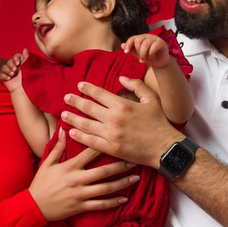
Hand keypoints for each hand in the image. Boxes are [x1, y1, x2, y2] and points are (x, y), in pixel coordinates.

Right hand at [0, 48, 28, 93]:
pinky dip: (4, 76)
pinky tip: (9, 79)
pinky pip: (1, 74)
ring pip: (4, 67)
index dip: (15, 58)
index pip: (16, 56)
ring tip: (12, 75)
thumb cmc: (27, 79)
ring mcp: (9, 73)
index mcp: (21, 64)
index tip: (18, 63)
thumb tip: (25, 48)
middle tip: (15, 70)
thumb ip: (26, 58)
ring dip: (8, 70)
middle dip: (11, 65)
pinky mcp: (5, 78)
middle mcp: (14, 67)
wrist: (23, 90)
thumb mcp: (28, 67)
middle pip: (9, 61)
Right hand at [28, 128, 140, 221]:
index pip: (90, 153)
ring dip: (122, 183)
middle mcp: (77, 179)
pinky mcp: (81, 207)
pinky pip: (100, 205)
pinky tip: (125, 198)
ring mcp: (80, 194)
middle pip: (103, 171)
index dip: (105, 145)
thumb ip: (58, 146)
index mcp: (69, 167)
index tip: (118, 139)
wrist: (33, 207)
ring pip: (105, 188)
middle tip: (134, 160)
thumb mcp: (47, 163)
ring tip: (136, 178)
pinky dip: (113, 202)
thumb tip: (63, 128)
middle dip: (120, 165)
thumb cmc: (41, 183)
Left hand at [61, 77, 183, 167]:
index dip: (87, 88)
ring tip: (63, 115)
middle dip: (75, 101)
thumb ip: (136, 85)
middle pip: (88, 108)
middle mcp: (114, 118)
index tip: (79, 85)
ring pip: (86, 125)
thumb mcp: (150, 99)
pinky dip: (79, 136)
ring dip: (73, 119)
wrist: (164, 147)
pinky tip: (72, 132)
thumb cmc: (159, 123)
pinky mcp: (111, 149)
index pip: (99, 93)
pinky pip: (91, 142)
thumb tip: (121, 78)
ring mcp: (111, 135)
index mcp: (122, 105)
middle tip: (66, 98)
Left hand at [120, 33, 170, 67]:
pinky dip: (151, 53)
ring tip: (144, 60)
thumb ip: (131, 50)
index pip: (132, 38)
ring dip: (143, 53)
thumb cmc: (148, 57)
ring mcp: (155, 38)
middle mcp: (147, 36)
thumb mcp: (138, 54)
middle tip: (140, 59)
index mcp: (141, 38)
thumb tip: (122, 45)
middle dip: (138, 51)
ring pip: (145, 44)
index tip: (126, 52)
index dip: (128, 45)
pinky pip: (154, 46)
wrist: (159, 62)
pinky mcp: (161, 43)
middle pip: (138, 41)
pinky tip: (151, 56)